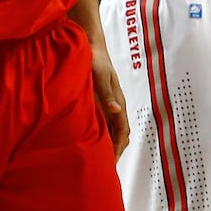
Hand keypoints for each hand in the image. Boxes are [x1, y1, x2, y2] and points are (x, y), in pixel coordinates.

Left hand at [90, 39, 129, 158]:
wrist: (88, 44)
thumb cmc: (95, 59)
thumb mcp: (100, 76)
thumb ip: (107, 93)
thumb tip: (116, 110)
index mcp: (117, 101)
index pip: (122, 130)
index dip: (118, 146)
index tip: (111, 161)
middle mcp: (114, 105)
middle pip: (119, 133)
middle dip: (116, 149)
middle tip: (106, 166)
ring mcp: (107, 103)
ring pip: (112, 129)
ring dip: (109, 143)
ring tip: (101, 158)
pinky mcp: (99, 100)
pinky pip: (103, 122)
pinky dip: (101, 134)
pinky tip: (91, 140)